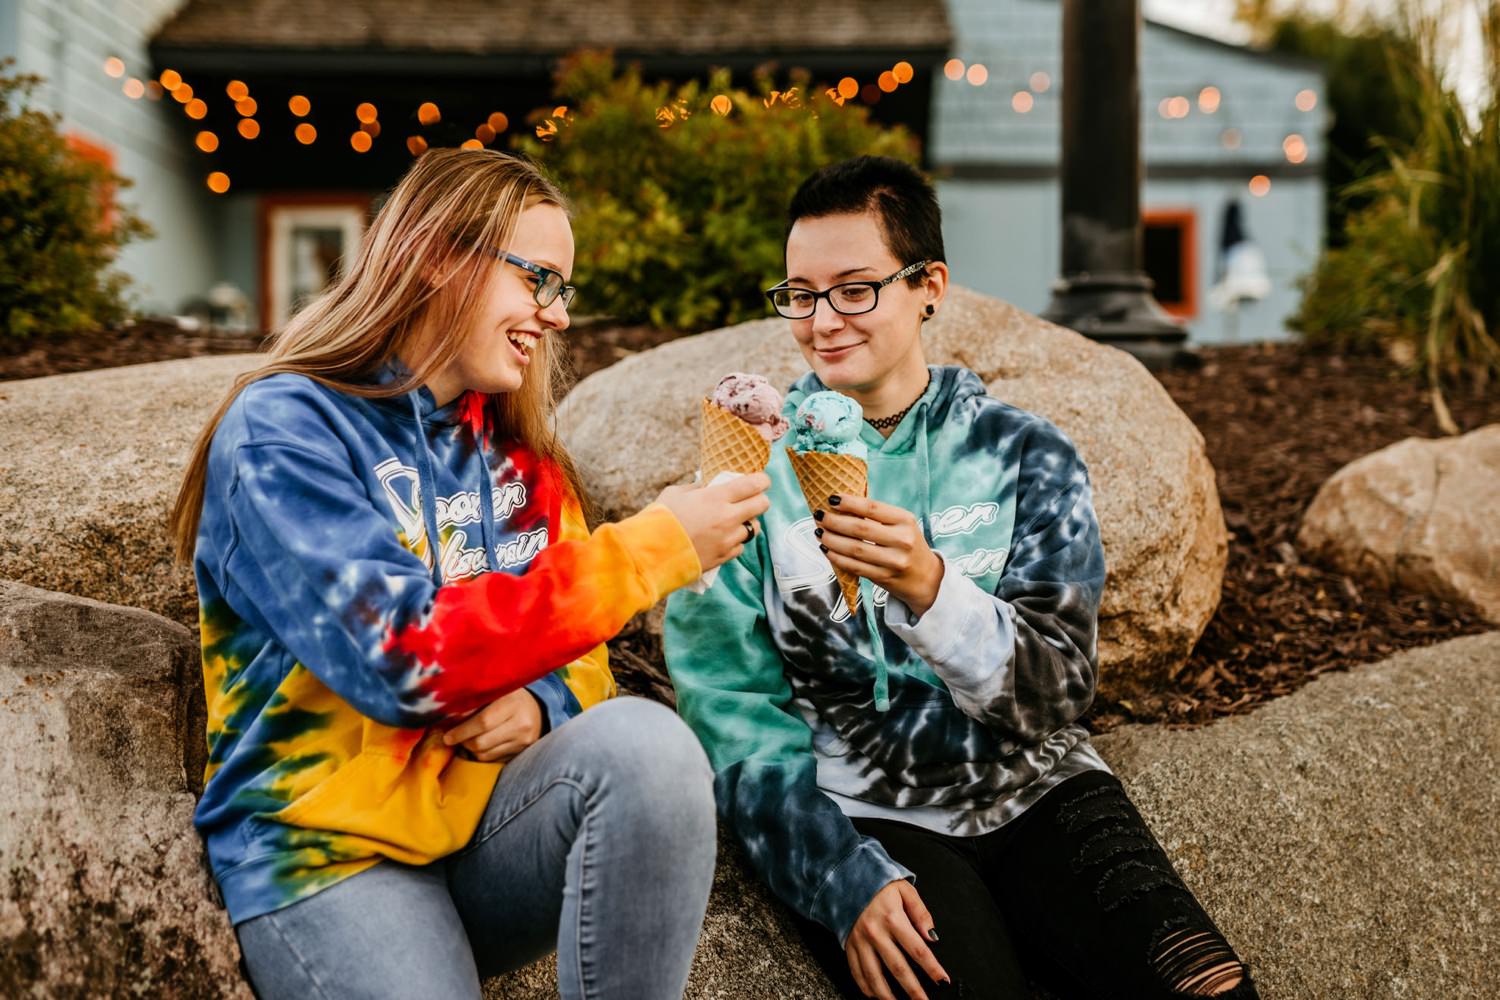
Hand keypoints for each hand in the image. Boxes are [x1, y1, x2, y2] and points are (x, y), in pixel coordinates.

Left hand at [442, 688, 543, 762]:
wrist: (536, 708)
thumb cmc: (508, 697)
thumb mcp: (495, 691)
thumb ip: (475, 701)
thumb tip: (449, 717)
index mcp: (512, 702)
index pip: (483, 722)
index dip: (462, 731)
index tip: (447, 736)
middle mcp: (521, 723)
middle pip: (481, 742)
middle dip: (463, 741)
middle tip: (452, 737)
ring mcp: (523, 740)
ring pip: (484, 754)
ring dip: (470, 748)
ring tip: (467, 738)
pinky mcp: (521, 751)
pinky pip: (492, 759)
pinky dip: (481, 753)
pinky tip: (481, 743)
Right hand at [655, 472, 771, 571]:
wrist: (650, 553)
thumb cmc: (659, 518)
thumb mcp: (675, 493)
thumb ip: (696, 488)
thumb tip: (706, 487)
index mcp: (716, 497)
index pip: (753, 485)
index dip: (762, 480)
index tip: (761, 480)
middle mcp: (727, 518)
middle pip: (762, 505)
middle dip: (760, 500)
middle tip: (751, 499)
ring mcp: (727, 539)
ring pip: (753, 528)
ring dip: (747, 522)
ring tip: (734, 521)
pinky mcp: (723, 557)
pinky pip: (740, 547)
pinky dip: (735, 541)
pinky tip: (723, 538)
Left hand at [814, 495, 943, 616]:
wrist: (926, 578)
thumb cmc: (907, 545)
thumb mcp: (901, 525)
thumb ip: (877, 516)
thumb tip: (840, 505)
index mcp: (905, 520)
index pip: (873, 507)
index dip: (849, 502)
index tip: (831, 499)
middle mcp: (902, 540)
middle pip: (861, 528)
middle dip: (835, 521)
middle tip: (819, 516)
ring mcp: (894, 561)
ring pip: (855, 549)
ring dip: (832, 540)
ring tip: (819, 533)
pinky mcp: (884, 577)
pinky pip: (855, 566)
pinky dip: (837, 558)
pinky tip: (827, 550)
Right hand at [845, 881, 947, 999]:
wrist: (846, 879)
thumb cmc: (879, 885)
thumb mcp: (904, 890)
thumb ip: (921, 912)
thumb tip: (932, 935)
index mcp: (893, 918)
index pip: (917, 949)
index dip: (932, 968)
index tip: (942, 981)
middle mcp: (876, 933)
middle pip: (898, 969)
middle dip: (914, 990)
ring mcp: (860, 942)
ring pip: (875, 976)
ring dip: (888, 996)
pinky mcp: (849, 946)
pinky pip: (857, 972)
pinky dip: (866, 988)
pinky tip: (876, 997)